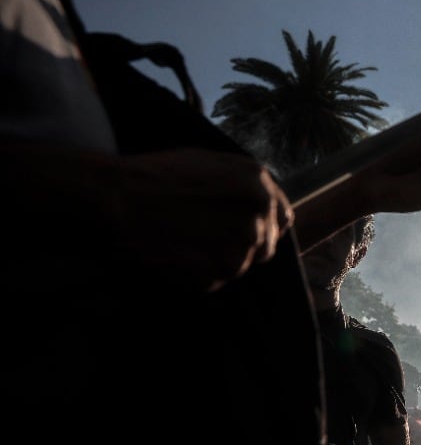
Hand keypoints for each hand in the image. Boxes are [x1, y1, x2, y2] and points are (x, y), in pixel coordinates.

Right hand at [115, 149, 293, 293]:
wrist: (114, 194)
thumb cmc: (154, 175)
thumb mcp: (209, 163)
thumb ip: (243, 184)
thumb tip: (263, 206)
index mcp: (258, 181)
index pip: (281, 219)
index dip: (261, 227)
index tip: (238, 231)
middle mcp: (258, 210)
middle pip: (263, 247)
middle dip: (237, 247)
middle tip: (200, 237)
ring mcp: (241, 241)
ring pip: (237, 266)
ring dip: (212, 262)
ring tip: (181, 241)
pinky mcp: (219, 268)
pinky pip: (213, 281)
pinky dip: (194, 276)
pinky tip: (172, 254)